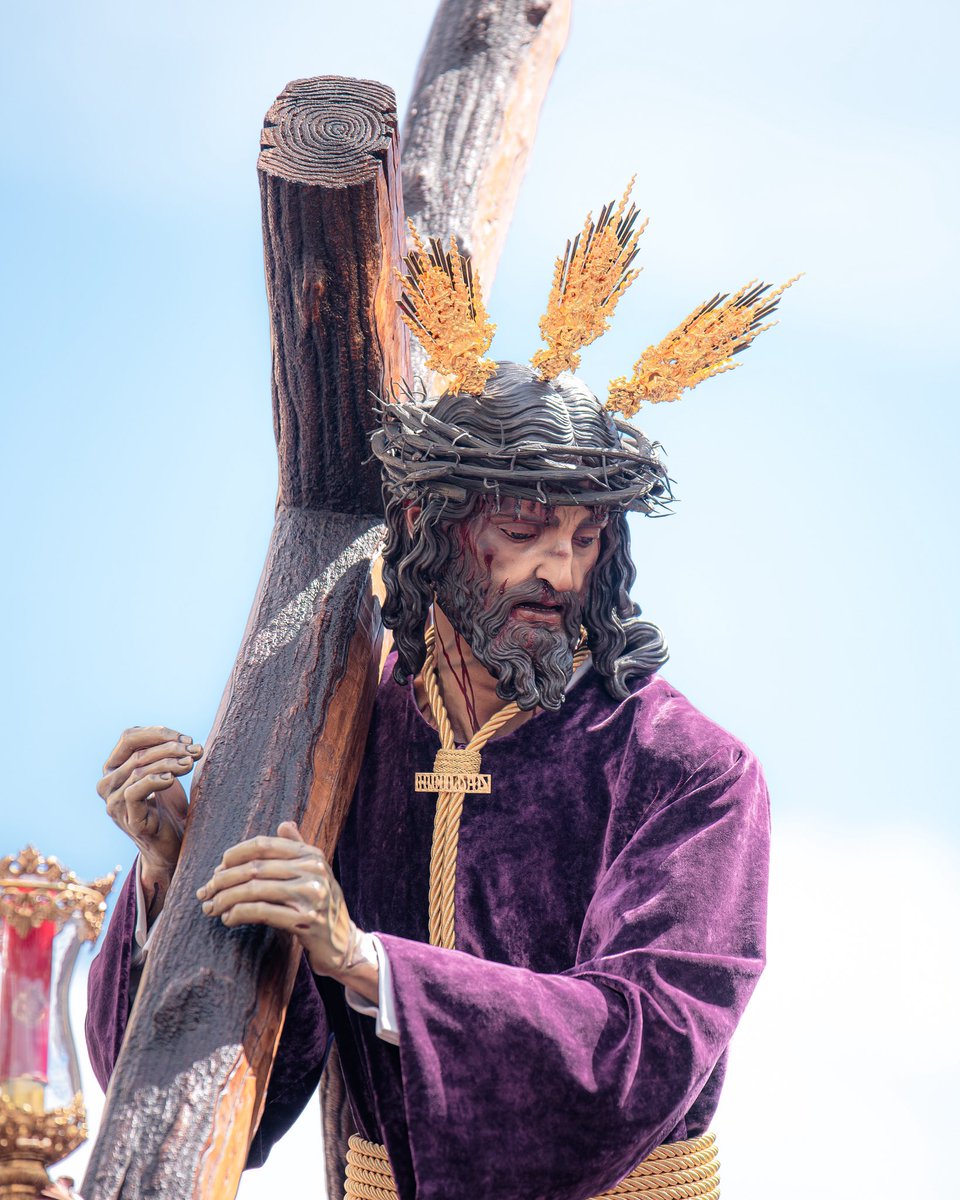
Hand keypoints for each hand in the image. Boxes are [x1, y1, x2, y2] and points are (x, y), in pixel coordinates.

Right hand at [98, 725, 202, 884]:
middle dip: (171, 747)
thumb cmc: (169, 806)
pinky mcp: (128, 820)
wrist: (174, 843)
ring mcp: (114, 804)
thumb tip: (184, 739)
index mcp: (114, 768)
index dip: (159, 733)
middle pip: (137, 752)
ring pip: (138, 770)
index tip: (187, 738)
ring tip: (191, 763)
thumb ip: (164, 753)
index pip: (129, 737)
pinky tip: (172, 779)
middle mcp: (108, 784)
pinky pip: (134, 793)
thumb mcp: (165, 772)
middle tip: (196, 750)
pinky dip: (155, 780)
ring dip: (169, 762)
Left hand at [197, 823, 375, 994]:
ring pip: (253, 889)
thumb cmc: (321, 906)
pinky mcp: (304, 920)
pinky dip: (237, 914)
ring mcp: (311, 895)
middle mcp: (313, 870)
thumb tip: (284, 824)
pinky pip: (260, 911)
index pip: (263, 845)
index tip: (217, 869)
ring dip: (224, 899)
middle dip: (222, 880)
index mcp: (312, 854)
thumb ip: (299, 848)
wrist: (343, 943)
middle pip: (254, 868)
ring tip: (211, 908)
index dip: (235, 854)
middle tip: (205, 892)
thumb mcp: (315, 873)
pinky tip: (228, 919)